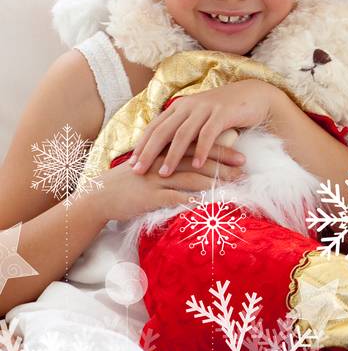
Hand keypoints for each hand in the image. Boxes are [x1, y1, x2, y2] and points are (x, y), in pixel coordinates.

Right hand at [99, 156, 241, 224]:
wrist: (100, 196)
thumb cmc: (129, 183)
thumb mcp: (150, 166)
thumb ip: (171, 161)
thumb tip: (196, 162)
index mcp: (163, 152)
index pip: (196, 147)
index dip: (220, 151)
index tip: (241, 156)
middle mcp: (161, 162)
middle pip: (197, 160)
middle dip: (224, 165)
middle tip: (244, 169)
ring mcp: (154, 179)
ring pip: (188, 177)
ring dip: (214, 182)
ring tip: (233, 187)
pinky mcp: (149, 196)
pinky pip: (173, 197)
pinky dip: (191, 200)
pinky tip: (207, 204)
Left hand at [130, 82, 272, 175]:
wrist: (254, 96)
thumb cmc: (226, 112)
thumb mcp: (200, 118)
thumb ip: (185, 128)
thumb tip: (167, 149)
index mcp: (180, 107)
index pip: (154, 127)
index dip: (141, 145)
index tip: (131, 163)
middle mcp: (188, 106)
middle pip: (162, 131)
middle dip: (148, 152)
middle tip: (138, 171)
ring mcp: (205, 108)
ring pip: (182, 134)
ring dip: (172, 155)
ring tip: (164, 173)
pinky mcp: (222, 114)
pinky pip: (208, 134)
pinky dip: (201, 150)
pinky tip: (197, 165)